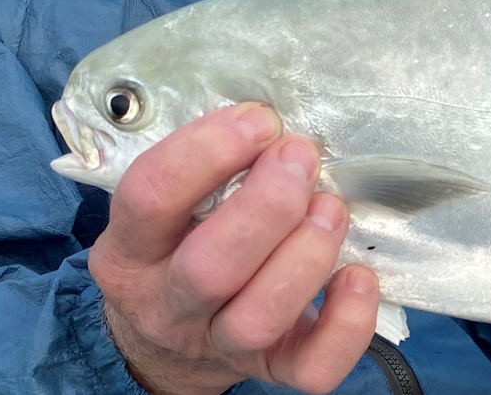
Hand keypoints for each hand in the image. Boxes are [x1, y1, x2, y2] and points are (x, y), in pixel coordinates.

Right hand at [88, 104, 378, 394]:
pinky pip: (311, 368)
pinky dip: (346, 324)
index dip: (207, 151)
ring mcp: (218, 344)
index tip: (260, 120)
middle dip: (268, 205)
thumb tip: (274, 122)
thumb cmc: (179, 246)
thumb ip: (206, 168)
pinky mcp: (271, 370)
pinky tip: (358, 275)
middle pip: (209, 267)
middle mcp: (166, 304)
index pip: (150, 197)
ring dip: (306, 255)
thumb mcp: (167, 207)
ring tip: (331, 207)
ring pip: (258, 317)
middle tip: (301, 157)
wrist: (164, 345)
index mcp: (132, 250)